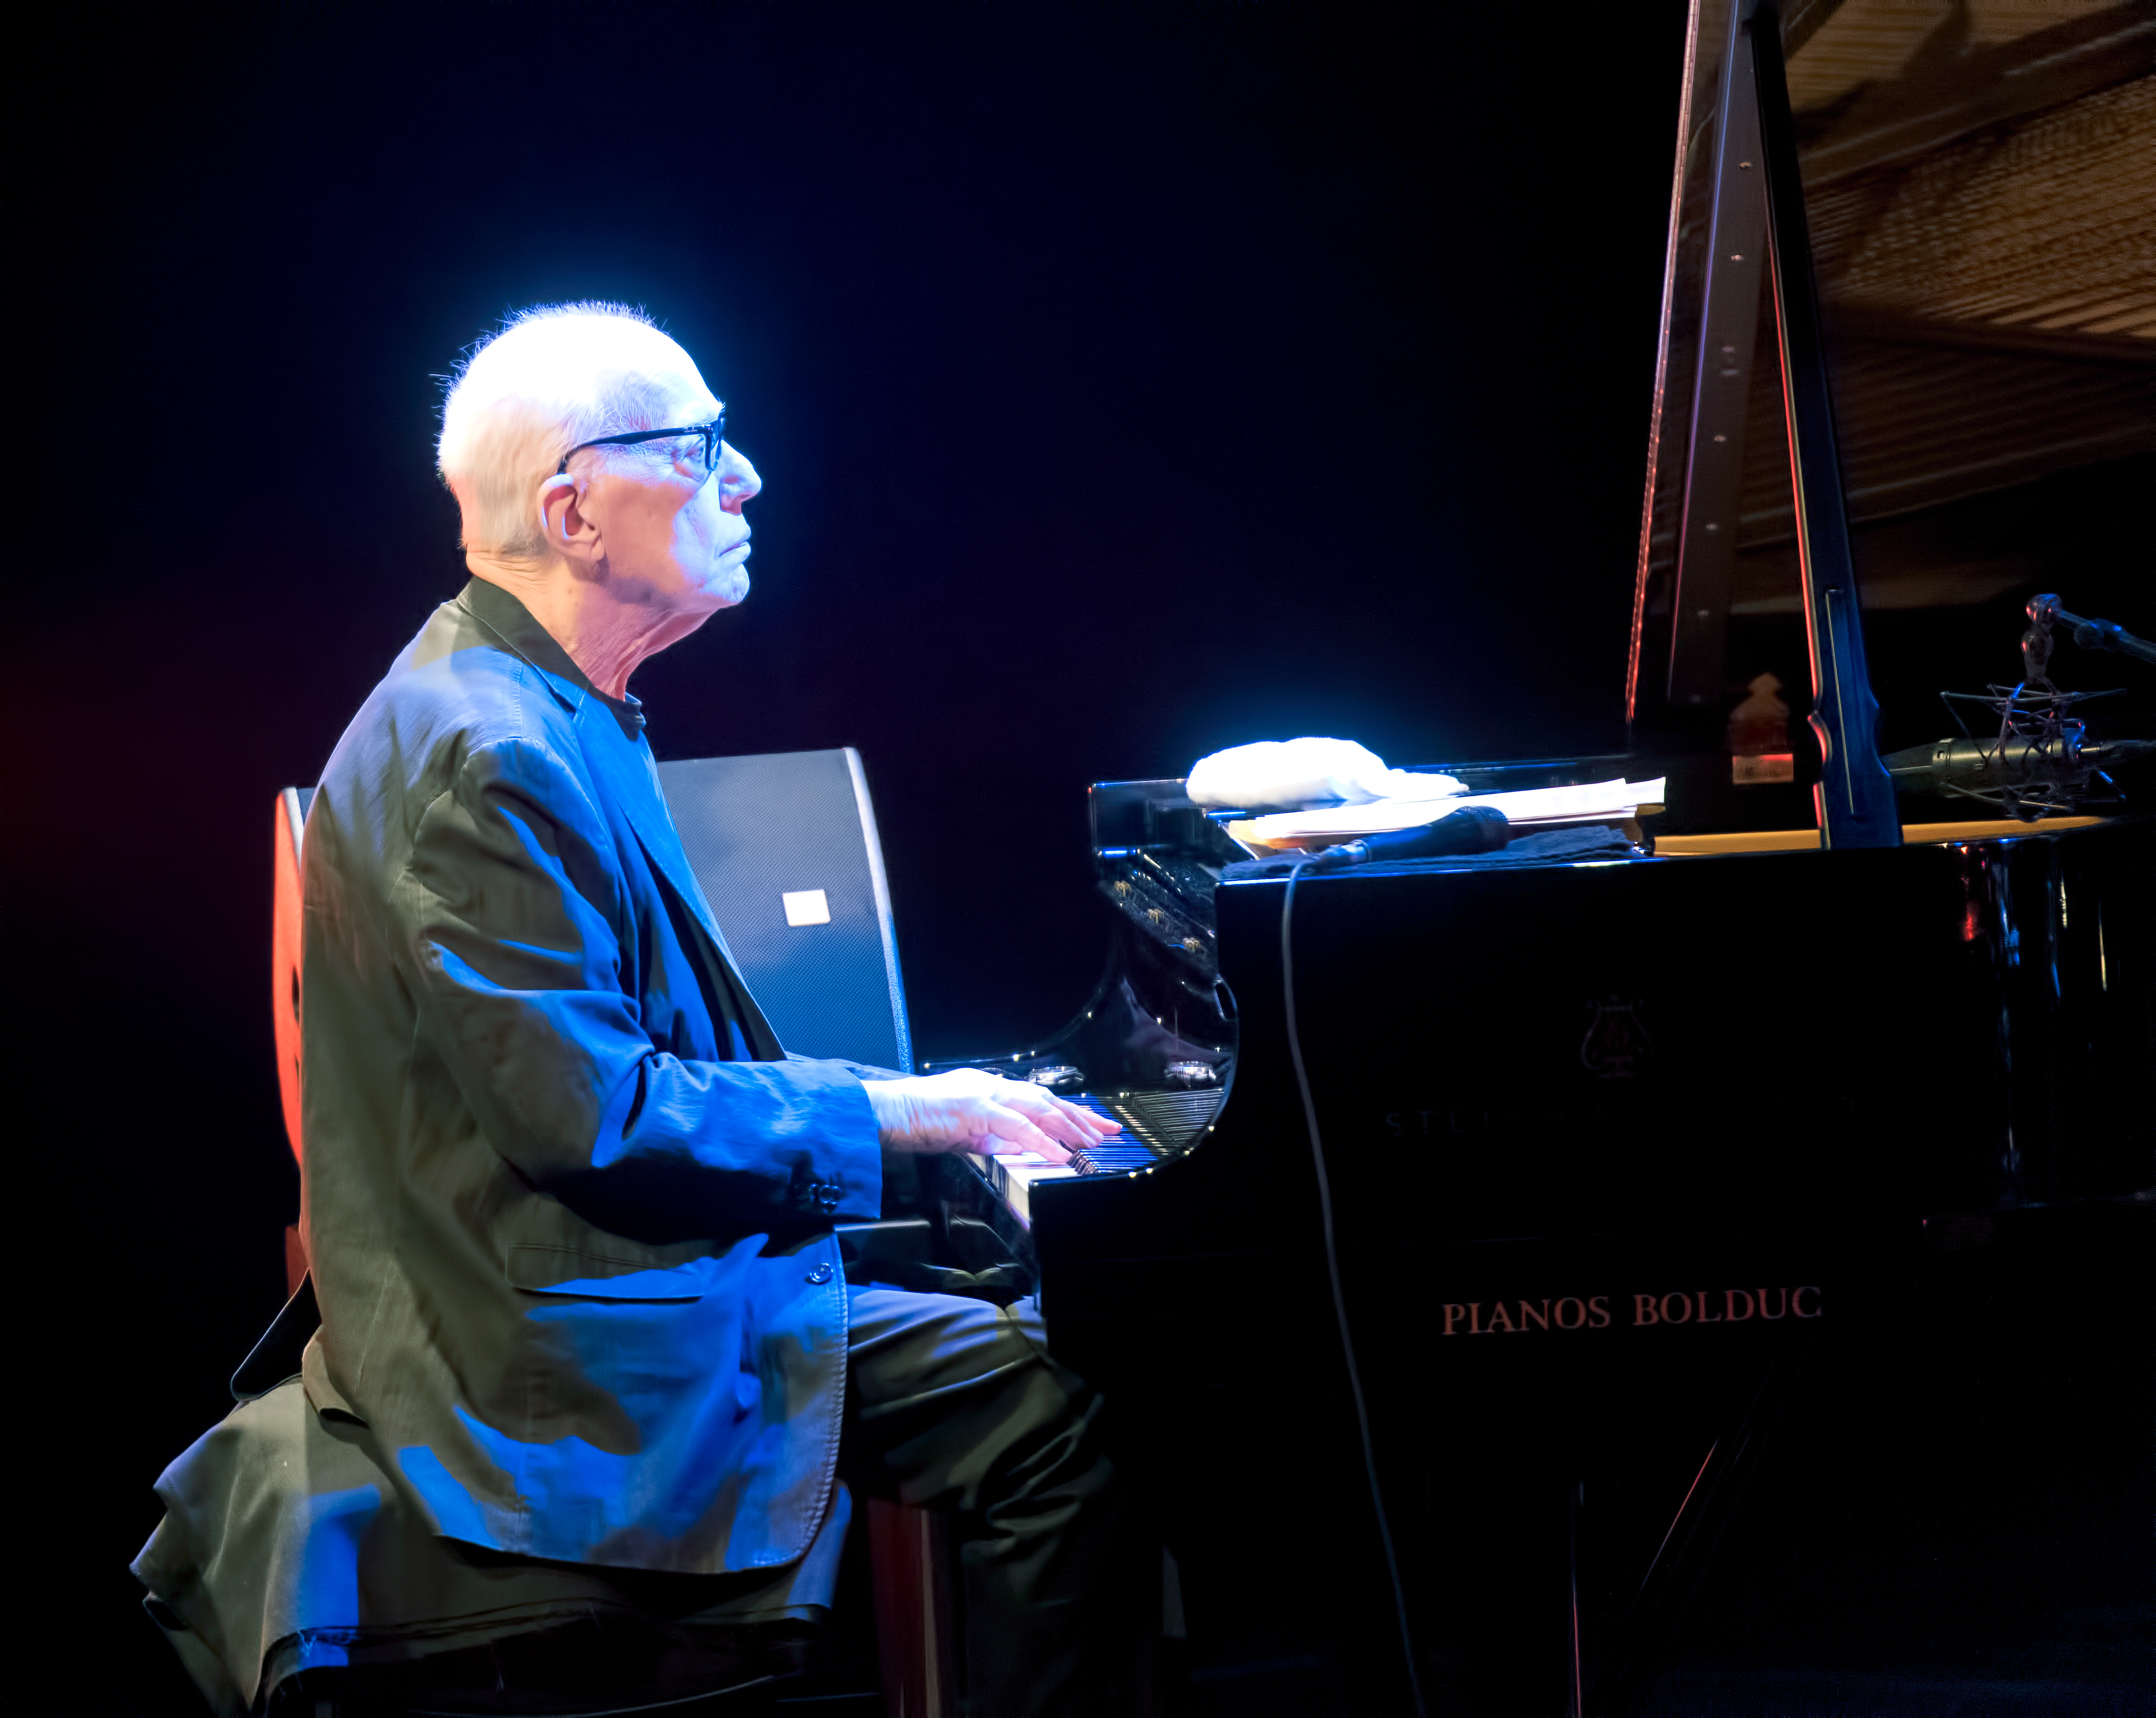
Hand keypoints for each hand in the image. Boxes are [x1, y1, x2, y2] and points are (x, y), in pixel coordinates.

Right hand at [862, 1070, 1121, 1163]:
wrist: (886, 1113)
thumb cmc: (916, 1122)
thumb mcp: (963, 1132)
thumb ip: (992, 1138)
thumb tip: (1018, 1150)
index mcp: (987, 1088)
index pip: (1037, 1098)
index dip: (1067, 1111)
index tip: (1090, 1124)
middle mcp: (991, 1085)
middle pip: (1046, 1099)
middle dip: (1080, 1116)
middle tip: (1108, 1130)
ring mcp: (984, 1094)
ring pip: (1039, 1108)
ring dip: (1069, 1127)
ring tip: (1091, 1143)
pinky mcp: (976, 1110)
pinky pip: (1018, 1128)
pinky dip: (1043, 1141)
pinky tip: (1060, 1154)